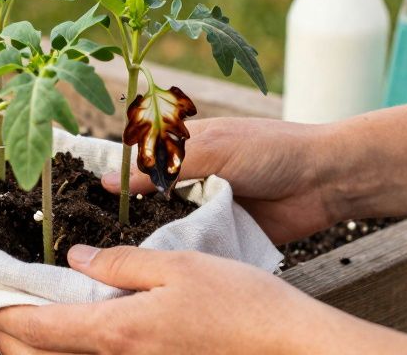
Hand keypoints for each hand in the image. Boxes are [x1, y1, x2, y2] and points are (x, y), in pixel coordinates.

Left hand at [0, 245, 406, 354]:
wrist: (293, 351)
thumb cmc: (245, 307)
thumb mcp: (177, 265)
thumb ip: (120, 264)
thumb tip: (77, 261)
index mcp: (117, 333)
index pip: (38, 329)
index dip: (3, 315)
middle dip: (11, 341)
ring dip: (40, 354)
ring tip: (24, 336)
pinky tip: (86, 343)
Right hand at [104, 117, 345, 243]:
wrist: (326, 181)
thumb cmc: (271, 150)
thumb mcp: (213, 148)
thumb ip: (164, 166)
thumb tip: (109, 181)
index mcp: (184, 145)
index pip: (137, 157)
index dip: (111, 173)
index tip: (80, 190)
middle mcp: (190, 175)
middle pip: (146, 195)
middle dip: (125, 210)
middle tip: (93, 230)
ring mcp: (205, 205)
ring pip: (165, 223)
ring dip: (150, 233)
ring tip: (117, 250)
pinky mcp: (222, 233)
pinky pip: (191, 244)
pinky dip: (178, 251)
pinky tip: (155, 261)